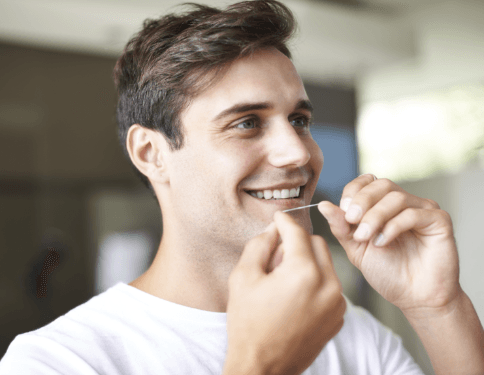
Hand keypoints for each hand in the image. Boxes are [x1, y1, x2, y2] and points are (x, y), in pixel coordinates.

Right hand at [223, 211, 345, 374]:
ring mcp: (337, 302)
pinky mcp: (338, 316)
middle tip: (277, 255)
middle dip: (298, 242)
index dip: (285, 221)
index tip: (278, 218)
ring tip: (285, 278)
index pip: (297, 232)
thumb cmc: (248, 324)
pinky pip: (330, 285)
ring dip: (308, 261)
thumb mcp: (243, 277)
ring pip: (326, 263)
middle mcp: (328, 285)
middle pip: (317, 243)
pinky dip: (316, 281)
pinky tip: (295, 296)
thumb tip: (274, 229)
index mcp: (304, 273)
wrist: (263, 367)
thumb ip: (260, 244)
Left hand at [318, 174, 459, 313]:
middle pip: (381, 185)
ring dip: (375, 216)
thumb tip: (323, 205)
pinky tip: (383, 242)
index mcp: (383, 205)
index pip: (367, 182)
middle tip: (352, 221)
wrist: (414, 299)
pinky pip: (414, 213)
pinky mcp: (439, 221)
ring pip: (396, 197)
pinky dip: (393, 226)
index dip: (353, 191)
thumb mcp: (356, 248)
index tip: (343, 210)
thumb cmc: (387, 273)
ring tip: (366, 238)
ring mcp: (423, 210)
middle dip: (362, 201)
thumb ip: (341, 226)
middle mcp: (404, 203)